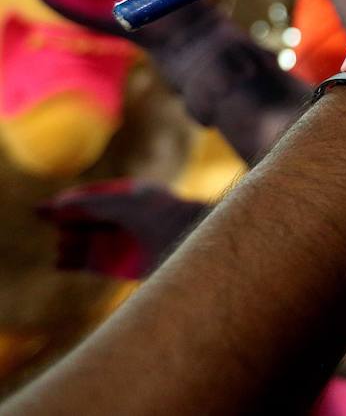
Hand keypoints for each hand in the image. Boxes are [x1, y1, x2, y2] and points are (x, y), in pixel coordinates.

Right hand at [37, 179, 204, 279]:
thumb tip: (56, 206)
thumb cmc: (159, 214)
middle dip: (64, 222)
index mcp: (125, 197)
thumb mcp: (120, 202)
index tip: (42, 209)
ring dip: (68, 243)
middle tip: (55, 224)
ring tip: (69, 242)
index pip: (86, 199)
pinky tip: (60, 260)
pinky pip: (85, 263)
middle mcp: (120, 219)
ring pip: (79, 242)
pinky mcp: (116, 265)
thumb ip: (89, 204)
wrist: (186, 239)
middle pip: (80, 221)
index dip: (64, 203)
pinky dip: (70, 262)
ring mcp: (118, 242)